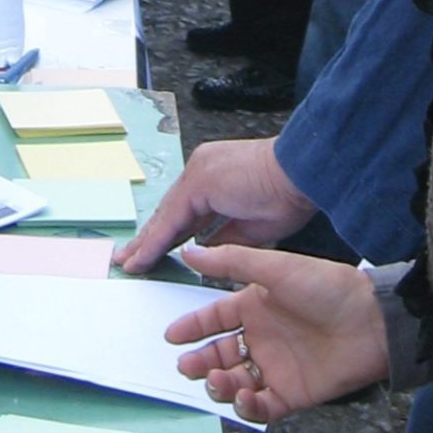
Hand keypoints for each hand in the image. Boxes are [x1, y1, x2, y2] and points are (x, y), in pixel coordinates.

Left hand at [117, 137, 313, 268]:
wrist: (304, 172)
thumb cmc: (291, 195)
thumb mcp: (252, 228)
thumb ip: (224, 240)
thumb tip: (205, 254)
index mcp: (216, 175)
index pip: (185, 209)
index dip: (169, 233)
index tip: (156, 250)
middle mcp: (202, 169)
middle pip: (169, 211)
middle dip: (150, 238)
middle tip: (130, 257)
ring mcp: (197, 173)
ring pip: (165, 216)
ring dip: (145, 243)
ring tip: (128, 263)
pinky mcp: (197, 183)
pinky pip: (170, 220)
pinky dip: (154, 242)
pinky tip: (141, 259)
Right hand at [160, 242, 386, 422]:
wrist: (373, 321)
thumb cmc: (328, 287)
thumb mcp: (277, 267)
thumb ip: (231, 261)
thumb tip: (191, 250)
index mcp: (256, 305)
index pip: (214, 318)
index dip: (193, 327)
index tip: (172, 335)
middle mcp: (263, 337)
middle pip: (219, 354)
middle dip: (200, 362)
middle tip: (187, 365)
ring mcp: (276, 367)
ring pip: (234, 382)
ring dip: (219, 384)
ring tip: (218, 379)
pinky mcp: (292, 393)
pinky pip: (261, 406)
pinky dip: (247, 407)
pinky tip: (243, 397)